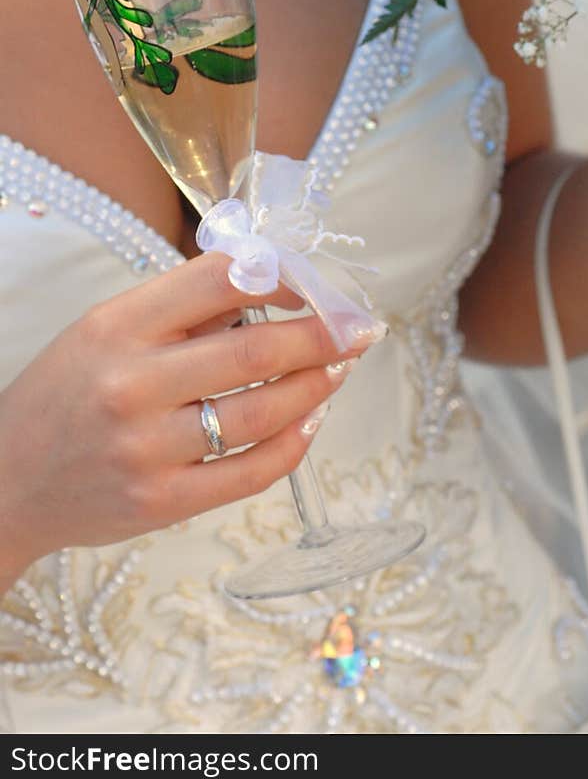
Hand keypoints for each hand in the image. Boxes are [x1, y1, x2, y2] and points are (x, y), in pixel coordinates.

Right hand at [0, 253, 378, 589]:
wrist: (6, 481)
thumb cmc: (67, 393)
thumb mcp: (106, 329)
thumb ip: (182, 308)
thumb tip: (273, 280)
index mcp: (118, 325)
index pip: (219, 281)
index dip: (283, 276)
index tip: (316, 282)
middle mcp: (131, 384)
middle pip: (253, 349)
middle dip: (323, 334)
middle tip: (360, 327)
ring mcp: (147, 448)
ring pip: (261, 411)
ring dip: (317, 385)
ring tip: (340, 368)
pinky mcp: (162, 502)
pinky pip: (250, 472)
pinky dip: (294, 442)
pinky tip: (311, 420)